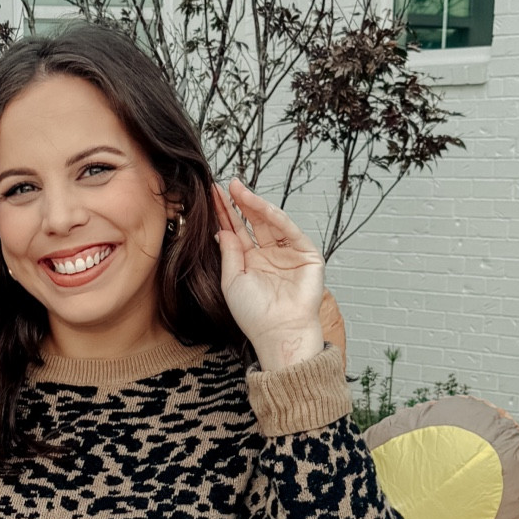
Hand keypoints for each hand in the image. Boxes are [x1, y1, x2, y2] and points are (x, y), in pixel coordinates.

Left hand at [213, 179, 327, 371]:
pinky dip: (275, 216)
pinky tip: (258, 205)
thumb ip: (229, 253)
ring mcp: (288, 253)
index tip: (212, 196)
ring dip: (255, 204)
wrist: (279, 332)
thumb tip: (222, 230)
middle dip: (239, 204)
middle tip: (225, 186)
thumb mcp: (232, 281)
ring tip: (237, 190)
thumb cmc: (255, 315)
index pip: (237, 232)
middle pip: (253, 223)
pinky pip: (289, 230)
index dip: (226, 214)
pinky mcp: (306, 254)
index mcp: (251, 263)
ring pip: (271, 222)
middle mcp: (269, 256)